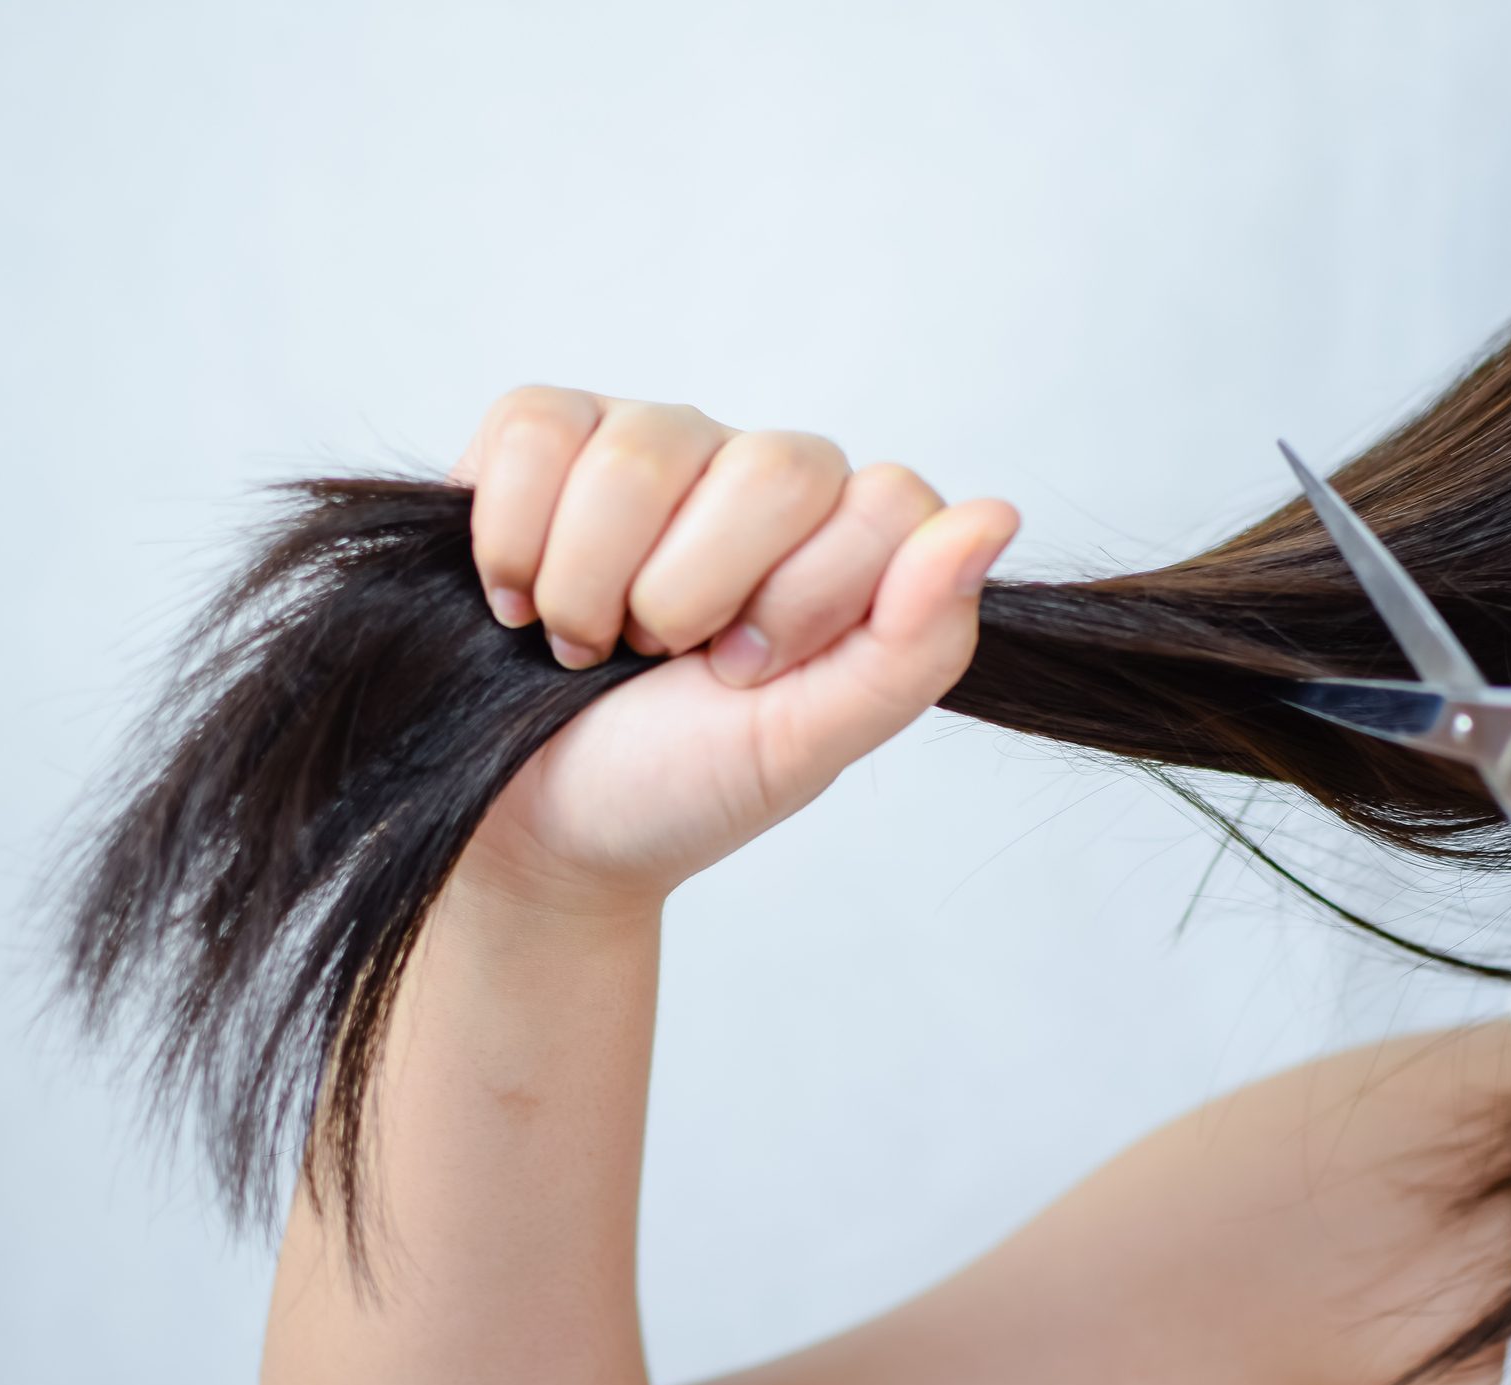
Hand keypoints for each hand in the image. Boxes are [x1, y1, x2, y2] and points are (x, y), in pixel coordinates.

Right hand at [444, 385, 1018, 916]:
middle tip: (664, 660)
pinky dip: (514, 539)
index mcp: (848, 541)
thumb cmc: (677, 784)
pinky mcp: (546, 436)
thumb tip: (995, 517)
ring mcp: (657, 443)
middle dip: (697, 596)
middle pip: (777, 467)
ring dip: (594, 584)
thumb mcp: (809, 740)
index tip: (744, 675)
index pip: (888, 502)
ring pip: (647, 450)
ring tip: (586, 641)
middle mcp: (761, 475)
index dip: (806, 598)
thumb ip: (915, 641)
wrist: (531, 827)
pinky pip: (540, 430)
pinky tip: (516, 598)